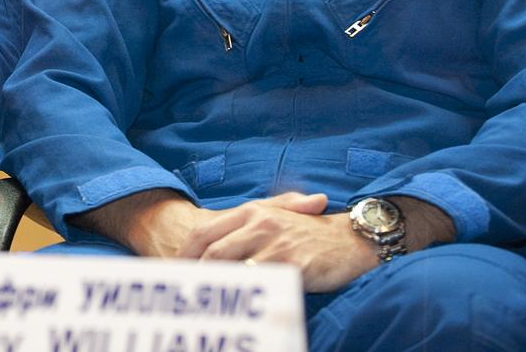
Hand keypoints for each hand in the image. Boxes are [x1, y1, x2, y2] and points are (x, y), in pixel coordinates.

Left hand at [175, 192, 376, 292]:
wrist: (353, 239)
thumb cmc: (312, 234)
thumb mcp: (279, 219)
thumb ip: (248, 228)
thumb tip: (211, 251)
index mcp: (251, 212)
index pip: (204, 232)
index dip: (184, 255)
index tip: (172, 275)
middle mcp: (260, 224)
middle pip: (213, 252)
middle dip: (194, 276)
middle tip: (182, 298)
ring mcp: (275, 243)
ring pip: (232, 269)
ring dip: (216, 291)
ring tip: (203, 309)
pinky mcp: (292, 264)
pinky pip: (262, 284)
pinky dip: (247, 299)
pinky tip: (239, 314)